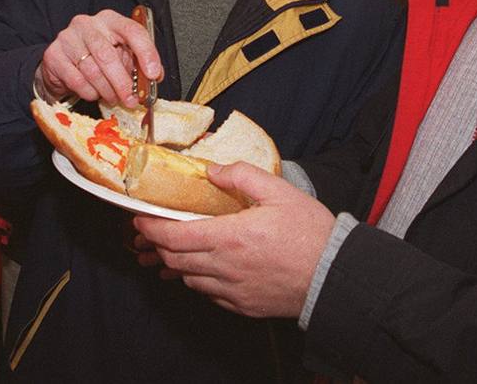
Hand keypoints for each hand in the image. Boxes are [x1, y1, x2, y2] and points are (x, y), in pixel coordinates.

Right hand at [34, 8, 161, 105]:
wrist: (62, 62)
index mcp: (109, 20)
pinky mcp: (53, 54)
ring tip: (113, 98)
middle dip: (122, 82)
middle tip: (131, 100)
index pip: (132, 30)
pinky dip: (89, 92)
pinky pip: (76, 80)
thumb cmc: (96, 57)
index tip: (154, 74)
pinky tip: (94, 93)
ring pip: (92, 71)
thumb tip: (155, 78)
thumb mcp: (120, 55)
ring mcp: (67, 38)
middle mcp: (87, 24)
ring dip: (106, 91)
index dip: (146, 53)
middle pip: (108, 55)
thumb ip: (137, 63)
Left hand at [134, 161, 335, 317]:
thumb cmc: (311, 232)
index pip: (173, 237)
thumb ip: (241, 176)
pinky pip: (209, 294)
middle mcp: (225, 267)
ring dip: (178, 263)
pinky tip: (206, 267)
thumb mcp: (278, 191)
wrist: (336, 275)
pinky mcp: (243, 306)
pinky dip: (200, 280)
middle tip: (154, 230)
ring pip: (189, 279)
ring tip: (179, 247)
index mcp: (230, 237)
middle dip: (158, 245)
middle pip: (175, 260)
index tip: (140, 219)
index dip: (150, 229)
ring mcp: (233, 290)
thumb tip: (212, 171)